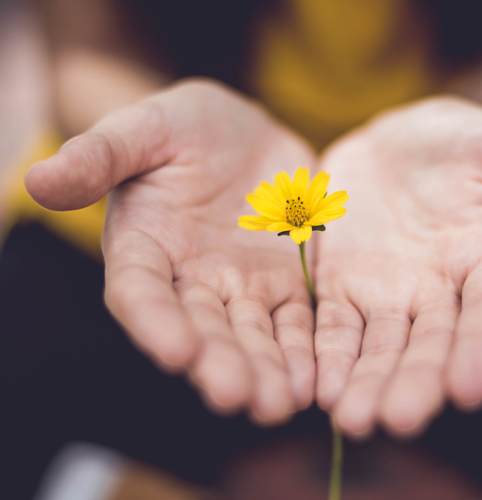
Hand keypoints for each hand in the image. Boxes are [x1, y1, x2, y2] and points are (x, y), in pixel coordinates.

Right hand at [26, 80, 316, 423]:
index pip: (141, 292)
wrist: (244, 134)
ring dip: (265, 371)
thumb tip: (37, 179)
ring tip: (279, 404)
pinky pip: (296, 322)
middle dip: (218, 363)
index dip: (154, 322)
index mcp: (145, 247)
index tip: (175, 351)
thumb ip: (100, 155)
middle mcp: (190, 280)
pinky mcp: (285, 284)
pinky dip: (304, 352)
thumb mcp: (144, 128)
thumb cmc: (184, 127)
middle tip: (237, 397)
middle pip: (202, 328)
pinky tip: (315, 382)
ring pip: (252, 336)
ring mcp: (241, 287)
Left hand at [314, 97, 481, 436]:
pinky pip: (333, 327)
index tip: (471, 388)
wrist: (394, 143)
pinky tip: (316, 388)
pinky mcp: (342, 288)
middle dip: (416, 381)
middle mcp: (441, 292)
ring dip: (367, 383)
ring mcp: (389, 295)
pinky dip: (326, 356)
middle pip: (431, 344)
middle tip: (398, 420)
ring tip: (353, 419)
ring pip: (380, 347)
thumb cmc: (459, 142)